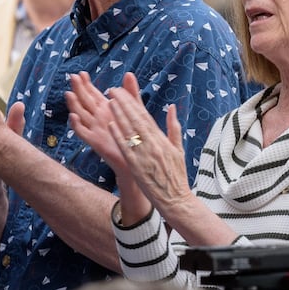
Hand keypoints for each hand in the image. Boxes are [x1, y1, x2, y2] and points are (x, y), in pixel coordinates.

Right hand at [67, 71, 133, 182]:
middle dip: (78, 89)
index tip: (82, 73)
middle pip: (84, 101)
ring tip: (69, 93)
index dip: (87, 84)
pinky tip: (73, 116)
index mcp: (106, 110)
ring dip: (74, 104)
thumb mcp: (135, 109)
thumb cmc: (134, 134)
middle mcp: (98, 118)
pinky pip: (83, 132)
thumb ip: (131, 92)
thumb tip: (128, 73)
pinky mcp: (95, 141)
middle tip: (72, 76)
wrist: (137, 157)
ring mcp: (95, 129)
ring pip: (80, 114)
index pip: (93, 94)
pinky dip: (76, 124)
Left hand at [99, 76, 191, 216]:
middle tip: (113, 90)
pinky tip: (111, 125)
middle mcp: (154, 144)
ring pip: (131, 130)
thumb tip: (172, 108)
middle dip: (124, 104)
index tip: (123, 92)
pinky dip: (119, 135)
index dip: (133, 103)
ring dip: (119, 115)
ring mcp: (146, 154)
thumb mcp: (179, 149)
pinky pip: (127, 147)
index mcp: (163, 140)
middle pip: (137, 120)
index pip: (146, 117)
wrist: (175, 198)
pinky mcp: (138, 165)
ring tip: (109, 101)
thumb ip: (174, 127)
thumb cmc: (176, 175)